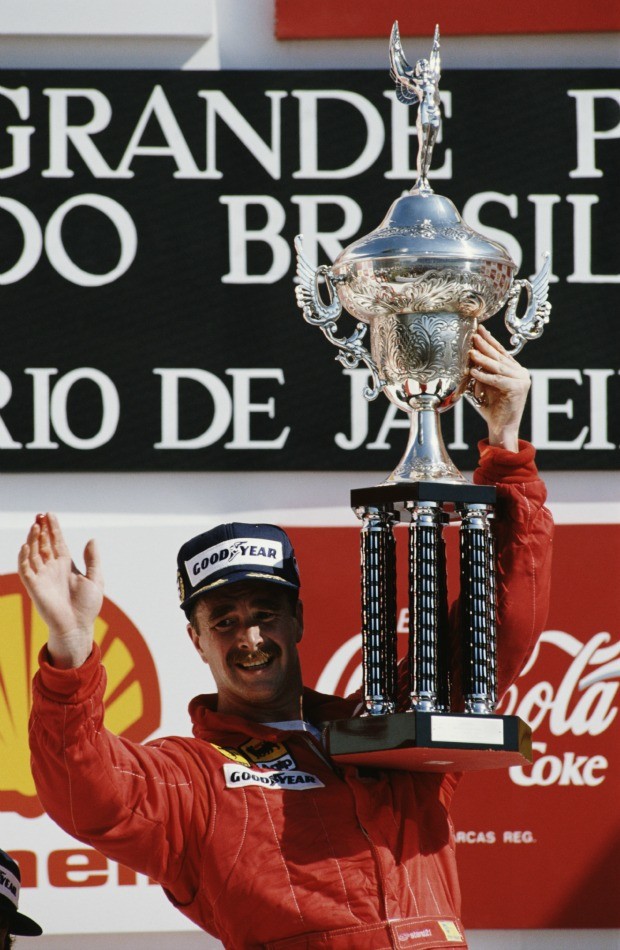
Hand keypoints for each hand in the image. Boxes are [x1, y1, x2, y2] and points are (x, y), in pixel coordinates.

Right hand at [18, 513, 103, 668]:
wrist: (78, 625)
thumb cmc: (87, 605)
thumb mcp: (95, 578)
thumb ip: (92, 559)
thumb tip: (92, 540)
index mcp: (66, 565)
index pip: (56, 542)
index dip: (53, 528)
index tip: (49, 514)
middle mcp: (52, 568)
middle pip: (43, 544)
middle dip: (41, 529)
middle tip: (40, 515)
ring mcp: (42, 576)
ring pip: (34, 553)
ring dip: (33, 539)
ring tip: (36, 525)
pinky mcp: (34, 587)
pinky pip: (26, 569)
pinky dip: (24, 557)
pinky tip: (26, 545)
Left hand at [468, 325, 530, 451]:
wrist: (501, 427)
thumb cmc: (491, 407)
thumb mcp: (485, 384)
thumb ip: (482, 371)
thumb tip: (470, 355)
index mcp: (514, 369)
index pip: (501, 351)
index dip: (490, 340)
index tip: (479, 329)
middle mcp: (520, 372)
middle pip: (499, 356)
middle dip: (485, 345)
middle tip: (474, 335)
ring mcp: (521, 380)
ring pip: (498, 367)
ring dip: (482, 359)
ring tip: (470, 352)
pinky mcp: (518, 389)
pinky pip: (497, 380)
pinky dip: (484, 376)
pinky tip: (473, 372)